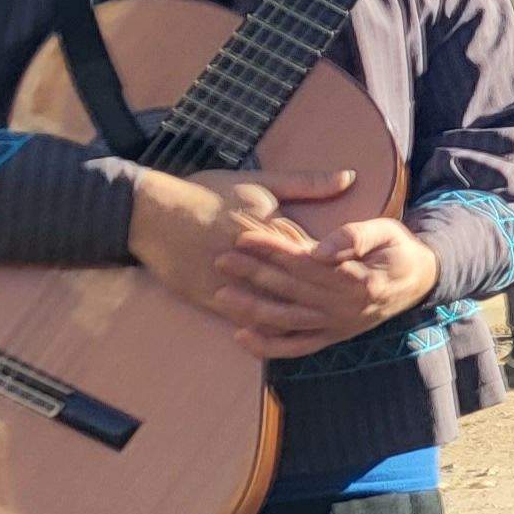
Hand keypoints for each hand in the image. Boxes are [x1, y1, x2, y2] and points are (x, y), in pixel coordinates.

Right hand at [130, 168, 352, 357]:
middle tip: (355, 305)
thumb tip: (348, 177)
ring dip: (299, 317)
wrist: (151, 212)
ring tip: (326, 324)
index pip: (314, 253)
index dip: (337, 265)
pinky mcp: (208, 296)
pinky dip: (262, 329)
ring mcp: (231, 281)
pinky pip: (241, 318)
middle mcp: (254, 260)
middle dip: (325, 295)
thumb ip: (306, 184)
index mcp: (271, 229)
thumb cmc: (206, 192)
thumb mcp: (258, 182)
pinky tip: (284, 336)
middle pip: (297, 284)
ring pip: (273, 307)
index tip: (363, 273)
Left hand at [212, 217, 439, 357]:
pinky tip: (241, 337)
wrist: (420, 281)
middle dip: (253, 274)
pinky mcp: (333, 337)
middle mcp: (346, 308)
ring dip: (252, 310)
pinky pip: (297, 347)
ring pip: (288, 320)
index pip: (307, 263)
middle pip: (291, 290)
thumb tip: (322, 249)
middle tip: (221, 259)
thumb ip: (356, 235)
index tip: (244, 237)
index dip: (274, 250)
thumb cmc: (398, 250)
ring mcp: (338, 326)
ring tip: (220, 296)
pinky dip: (269, 347)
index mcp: (359, 280)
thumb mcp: (387, 231)